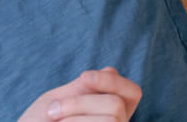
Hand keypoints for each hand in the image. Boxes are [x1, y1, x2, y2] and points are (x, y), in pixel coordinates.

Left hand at [17, 68, 141, 121]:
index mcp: (110, 112)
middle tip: (54, 111)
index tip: (84, 77)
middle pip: (117, 104)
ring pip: (112, 117)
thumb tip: (111, 70)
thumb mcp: (59, 101)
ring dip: (75, 113)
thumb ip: (83, 89)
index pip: (132, 93)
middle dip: (81, 102)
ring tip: (55, 121)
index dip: (113, 81)